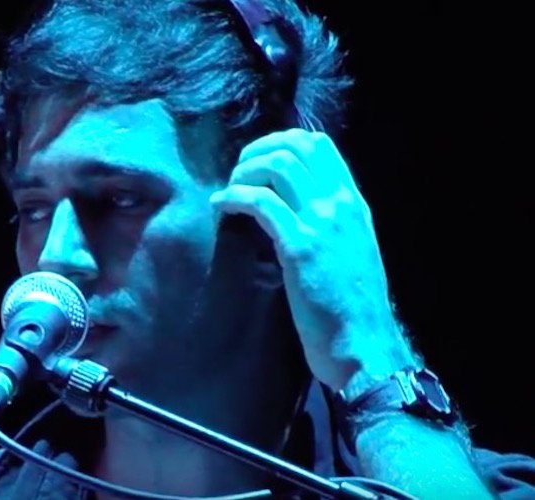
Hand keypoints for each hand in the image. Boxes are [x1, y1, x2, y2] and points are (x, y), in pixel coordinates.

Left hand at [209, 129, 416, 395]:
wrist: (365, 348)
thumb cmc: (351, 310)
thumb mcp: (349, 252)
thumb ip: (329, 224)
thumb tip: (294, 205)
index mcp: (354, 204)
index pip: (319, 144)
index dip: (280, 142)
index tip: (256, 163)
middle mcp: (342, 204)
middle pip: (294, 145)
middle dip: (256, 152)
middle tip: (235, 175)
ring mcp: (323, 222)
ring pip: (277, 165)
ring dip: (243, 172)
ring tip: (227, 193)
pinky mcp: (300, 246)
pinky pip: (260, 202)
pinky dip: (233, 197)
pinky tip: (220, 208)